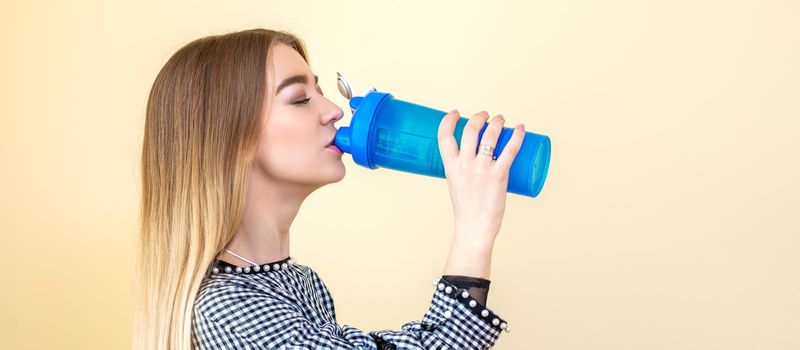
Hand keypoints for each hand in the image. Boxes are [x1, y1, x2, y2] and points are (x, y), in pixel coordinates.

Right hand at [437, 110, 525, 246]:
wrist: (474, 227)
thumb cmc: (467, 209)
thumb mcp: (456, 184)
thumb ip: (462, 169)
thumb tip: (476, 157)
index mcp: (450, 166)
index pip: (444, 136)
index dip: (448, 120)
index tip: (455, 113)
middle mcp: (465, 164)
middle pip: (470, 130)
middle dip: (478, 117)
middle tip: (485, 116)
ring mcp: (482, 169)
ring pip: (489, 136)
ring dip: (496, 122)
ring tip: (500, 119)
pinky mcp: (499, 175)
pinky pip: (510, 150)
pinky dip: (517, 137)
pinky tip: (520, 128)